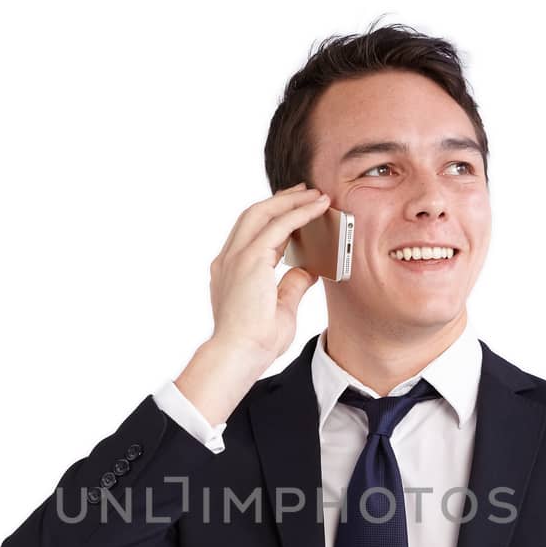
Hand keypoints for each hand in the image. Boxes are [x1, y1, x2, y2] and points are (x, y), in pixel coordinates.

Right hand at [175, 183, 330, 425]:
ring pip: (262, 213)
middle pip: (253, 215)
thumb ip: (292, 286)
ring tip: (314, 194)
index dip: (274, 219)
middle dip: (279, 200)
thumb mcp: (281, 308)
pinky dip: (299, 213)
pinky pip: (278, 225)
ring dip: (290, 200)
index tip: (292, 211)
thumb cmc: (254, 342)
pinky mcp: (250, 259)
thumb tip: (309, 270)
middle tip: (303, 191)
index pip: (251, 234)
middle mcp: (228, 260)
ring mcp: (236, 257)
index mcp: (230, 271)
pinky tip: (317, 207)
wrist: (238, 355)